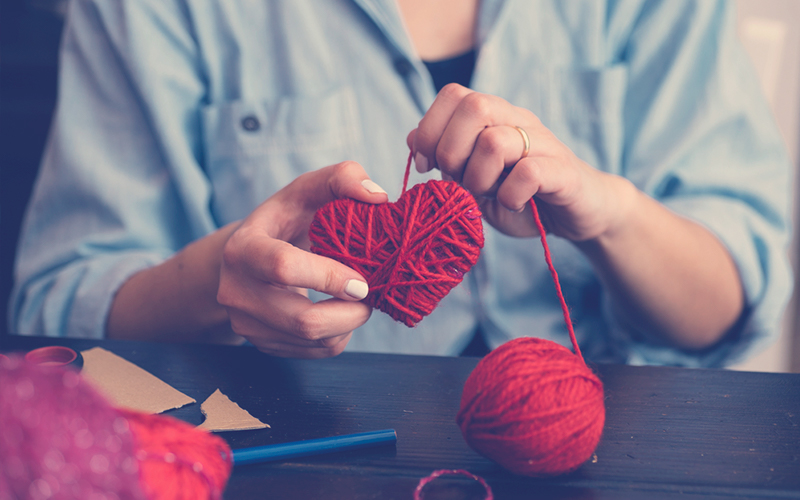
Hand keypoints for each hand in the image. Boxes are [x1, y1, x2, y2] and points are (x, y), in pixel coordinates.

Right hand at [217, 161, 388, 357]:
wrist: (253, 257)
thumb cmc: (287, 219)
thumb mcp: (307, 190)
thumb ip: (342, 178)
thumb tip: (377, 195)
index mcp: (243, 248)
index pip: (283, 267)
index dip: (329, 277)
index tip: (362, 280)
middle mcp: (235, 291)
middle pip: (302, 320)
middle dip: (349, 313)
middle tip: (370, 295)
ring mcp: (247, 323)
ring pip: (312, 341)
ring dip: (348, 324)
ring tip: (357, 300)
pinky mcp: (263, 344)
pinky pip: (315, 353)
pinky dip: (339, 336)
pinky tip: (339, 312)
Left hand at [409, 83, 634, 240]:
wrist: (576, 214)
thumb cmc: (520, 196)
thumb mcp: (474, 179)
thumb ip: (446, 158)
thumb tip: (413, 139)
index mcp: (494, 117)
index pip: (453, 94)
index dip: (430, 129)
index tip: (428, 167)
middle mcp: (518, 120)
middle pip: (473, 106)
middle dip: (451, 150)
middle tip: (458, 181)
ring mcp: (542, 143)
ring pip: (495, 141)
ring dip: (478, 178)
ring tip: (487, 195)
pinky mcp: (563, 172)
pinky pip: (529, 173)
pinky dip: (510, 195)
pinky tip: (513, 204)